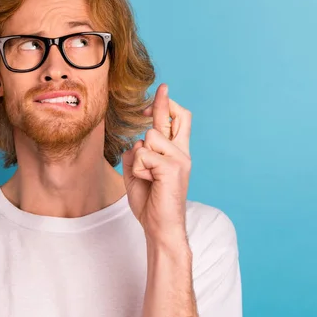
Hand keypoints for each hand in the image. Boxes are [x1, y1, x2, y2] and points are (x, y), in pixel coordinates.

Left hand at [122, 84, 192, 243]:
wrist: (160, 227)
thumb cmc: (150, 203)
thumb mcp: (137, 173)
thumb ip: (136, 155)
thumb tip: (134, 142)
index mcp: (175, 153)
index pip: (178, 120)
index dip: (166, 105)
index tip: (160, 91)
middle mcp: (181, 152)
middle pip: (176, 115)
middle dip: (162, 103)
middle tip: (162, 89)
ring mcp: (180, 159)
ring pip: (148, 138)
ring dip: (139, 158)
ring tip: (147, 177)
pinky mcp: (173, 167)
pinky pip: (144, 155)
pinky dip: (139, 170)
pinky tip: (150, 183)